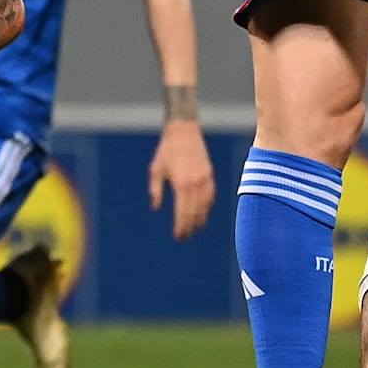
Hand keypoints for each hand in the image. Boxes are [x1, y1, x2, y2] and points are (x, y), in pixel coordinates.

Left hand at [149, 121, 216, 239]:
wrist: (183, 131)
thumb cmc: (167, 150)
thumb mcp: (156, 170)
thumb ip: (156, 190)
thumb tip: (156, 207)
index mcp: (181, 185)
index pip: (183, 213)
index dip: (181, 226)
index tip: (178, 235)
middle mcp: (195, 184)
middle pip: (195, 213)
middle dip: (190, 227)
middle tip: (185, 236)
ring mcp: (205, 180)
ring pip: (206, 206)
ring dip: (201, 220)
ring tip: (195, 229)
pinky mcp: (210, 175)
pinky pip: (211, 196)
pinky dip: (208, 207)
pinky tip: (204, 213)